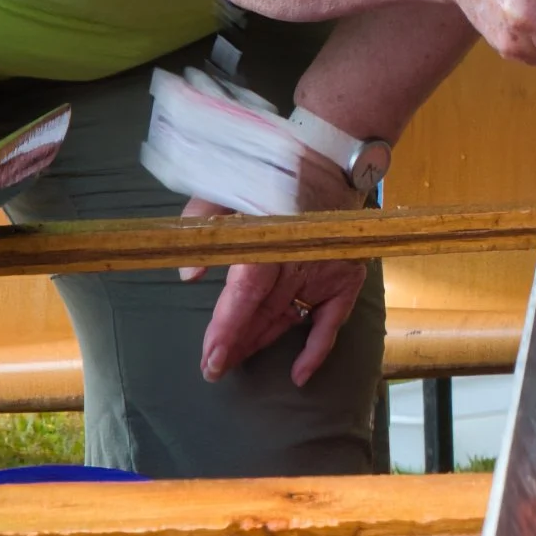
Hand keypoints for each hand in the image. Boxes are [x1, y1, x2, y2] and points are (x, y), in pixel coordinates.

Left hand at [180, 149, 366, 385]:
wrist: (331, 160)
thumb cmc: (273, 171)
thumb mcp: (228, 183)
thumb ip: (202, 222)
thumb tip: (188, 275)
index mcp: (274, 238)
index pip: (247, 293)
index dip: (228, 327)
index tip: (211, 357)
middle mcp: (302, 262)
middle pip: (264, 313)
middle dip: (236, 344)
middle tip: (211, 369)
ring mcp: (327, 272)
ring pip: (289, 319)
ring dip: (261, 344)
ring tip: (234, 363)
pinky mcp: (346, 278)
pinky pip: (332, 323)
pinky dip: (316, 350)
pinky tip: (298, 375)